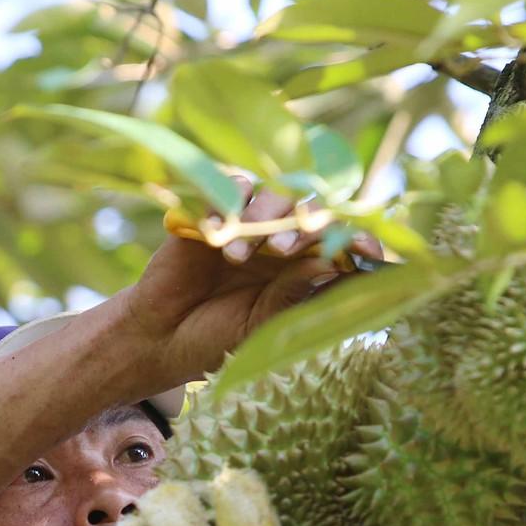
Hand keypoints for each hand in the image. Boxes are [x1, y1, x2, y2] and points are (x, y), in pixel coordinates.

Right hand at [115, 176, 385, 390]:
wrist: (159, 338)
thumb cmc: (215, 339)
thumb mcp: (260, 325)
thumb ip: (293, 295)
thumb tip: (331, 265)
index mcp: (304, 269)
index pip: (341, 244)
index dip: (357, 242)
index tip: (365, 251)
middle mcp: (283, 240)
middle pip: (311, 210)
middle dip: (305, 224)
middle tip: (284, 251)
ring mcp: (249, 223)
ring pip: (274, 192)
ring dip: (264, 216)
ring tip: (241, 256)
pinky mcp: (214, 209)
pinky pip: (231, 186)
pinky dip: (227, 203)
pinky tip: (216, 235)